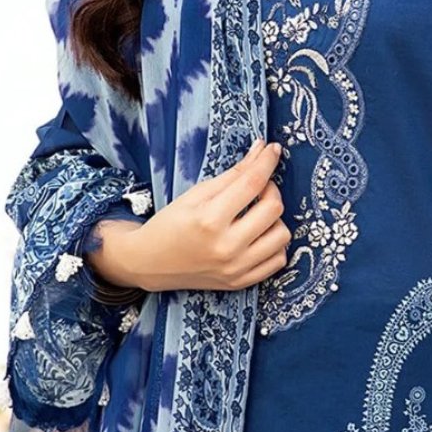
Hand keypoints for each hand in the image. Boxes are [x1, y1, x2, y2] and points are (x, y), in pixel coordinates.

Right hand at [118, 138, 290, 291]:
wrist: (149, 263)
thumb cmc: (170, 225)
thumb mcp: (196, 193)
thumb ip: (233, 173)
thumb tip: (261, 150)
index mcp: (209, 220)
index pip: (252, 183)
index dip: (267, 161)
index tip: (273, 149)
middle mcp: (226, 247)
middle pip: (273, 208)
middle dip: (271, 189)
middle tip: (258, 186)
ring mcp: (235, 268)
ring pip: (282, 235)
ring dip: (275, 219)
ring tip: (257, 214)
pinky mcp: (240, 282)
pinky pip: (278, 260)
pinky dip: (274, 244)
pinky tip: (259, 235)